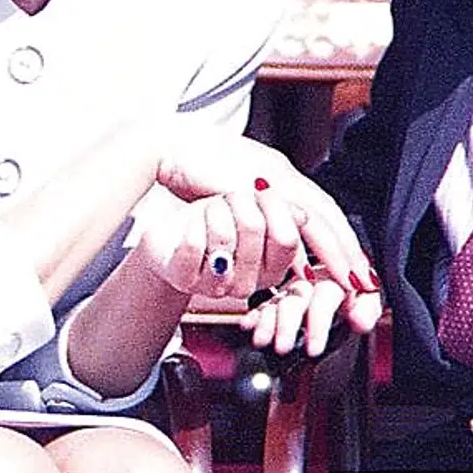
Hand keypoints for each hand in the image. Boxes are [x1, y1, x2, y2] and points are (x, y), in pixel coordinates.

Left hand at [137, 191, 301, 301]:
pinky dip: (191, 222)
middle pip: (256, 228)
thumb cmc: (214, 222)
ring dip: (214, 209)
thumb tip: (303, 216)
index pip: (288, 238)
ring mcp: (216, 284)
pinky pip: (194, 244)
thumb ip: (282, 214)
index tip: (261, 188)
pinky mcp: (183, 278)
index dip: (274, 207)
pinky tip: (191, 224)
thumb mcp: (252, 212)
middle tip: (231, 196)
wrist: (168, 236)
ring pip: (224, 235)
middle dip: (240, 199)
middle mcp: (248, 283)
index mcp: (271, 268)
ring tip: (210, 209)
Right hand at [155, 130, 379, 304]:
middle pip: (328, 214)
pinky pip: (283, 222)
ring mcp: (269, 180)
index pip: (322, 208)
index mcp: (281, 173)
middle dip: (350, 249)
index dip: (342, 237)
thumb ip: (259, 208)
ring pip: (315, 218)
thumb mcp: (237, 188)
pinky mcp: (251, 189)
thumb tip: (274, 237)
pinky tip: (303, 271)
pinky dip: (298, 249)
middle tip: (365, 279)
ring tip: (348, 279)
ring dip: (335, 251)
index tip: (355, 264)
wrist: (169, 145)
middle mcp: (282, 174)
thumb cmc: (197, 168)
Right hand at [243, 268, 381, 356]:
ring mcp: (292, 289)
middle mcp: (312, 279)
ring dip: (268, 322)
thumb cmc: (356, 304)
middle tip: (283, 347)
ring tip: (262, 341)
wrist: (345, 298)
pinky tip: (248, 325)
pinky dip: (255, 316)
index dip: (318, 323)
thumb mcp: (368, 307)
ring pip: (277, 301)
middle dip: (288, 324)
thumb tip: (359, 318)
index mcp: (337, 276)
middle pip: (296, 297)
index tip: (314, 349)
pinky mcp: (277, 299)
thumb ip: (367, 311)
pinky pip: (263, 304)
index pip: (325, 295)